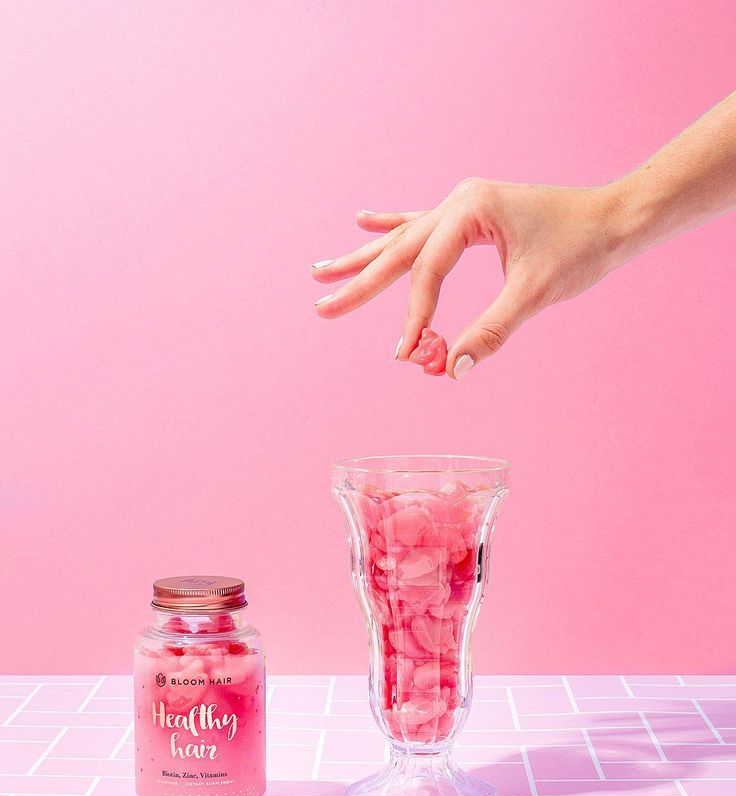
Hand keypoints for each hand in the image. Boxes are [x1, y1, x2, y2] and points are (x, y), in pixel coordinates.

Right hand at [312, 178, 629, 378]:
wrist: (615, 217)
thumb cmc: (581, 247)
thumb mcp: (535, 292)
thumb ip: (492, 330)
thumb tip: (453, 368)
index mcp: (471, 209)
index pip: (428, 271)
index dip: (415, 315)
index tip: (406, 353)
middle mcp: (459, 200)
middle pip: (399, 251)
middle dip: (360, 282)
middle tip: (322, 307)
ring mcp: (462, 204)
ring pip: (403, 238)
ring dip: (363, 257)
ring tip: (321, 270)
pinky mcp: (469, 215)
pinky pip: (420, 223)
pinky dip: (391, 226)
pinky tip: (362, 220)